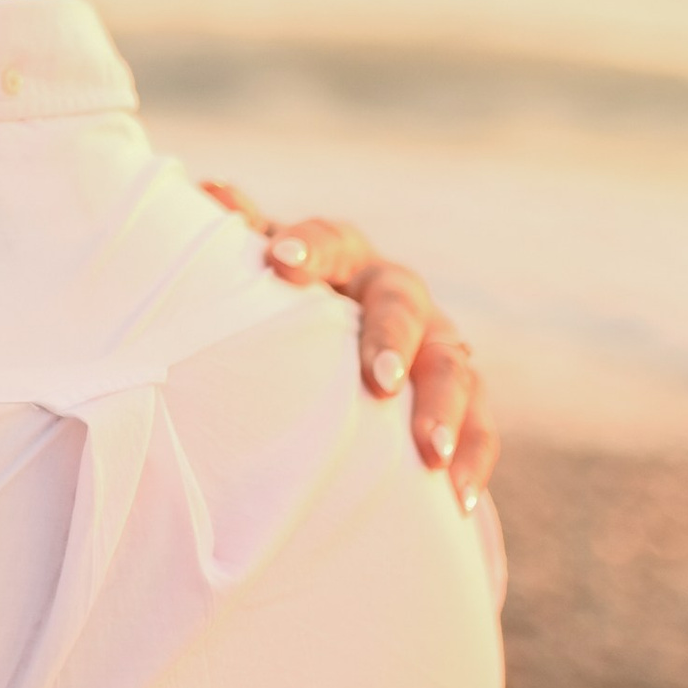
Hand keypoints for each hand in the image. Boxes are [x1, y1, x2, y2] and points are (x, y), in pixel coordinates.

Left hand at [200, 181, 495, 511]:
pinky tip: (459, 500)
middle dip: (392, 339)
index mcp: (341, 255)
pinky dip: (475, 458)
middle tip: (377, 379)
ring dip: (446, 408)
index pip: (330, 241)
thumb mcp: (252, 275)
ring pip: (454, 366)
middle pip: (403, 304)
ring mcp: (434, 342)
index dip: (310, 248)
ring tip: (430, 452)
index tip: (280, 263)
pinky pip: (481, 425)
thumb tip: (206, 187)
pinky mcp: (458, 396)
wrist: (322, 353)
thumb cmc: (275, 309)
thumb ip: (232, 238)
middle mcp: (394, 293)